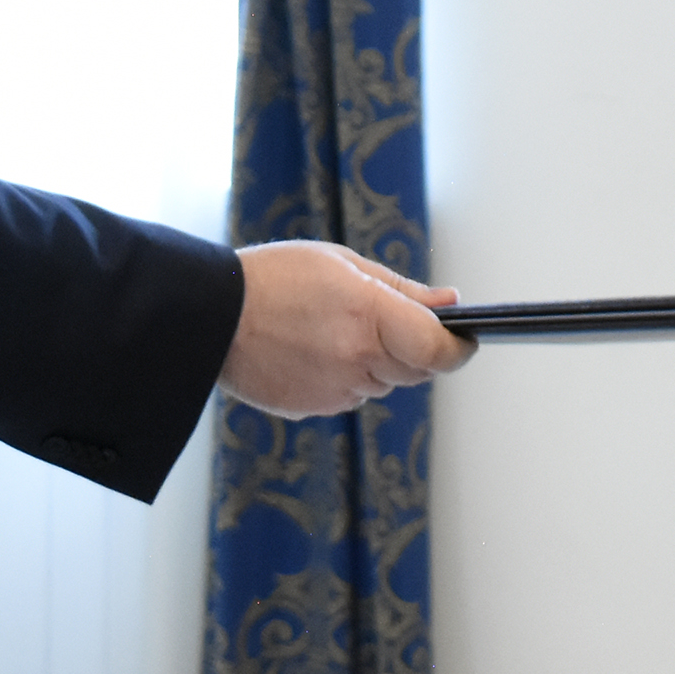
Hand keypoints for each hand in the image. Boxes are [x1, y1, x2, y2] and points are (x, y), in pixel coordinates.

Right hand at [221, 241, 472, 417]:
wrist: (210, 317)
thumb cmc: (273, 277)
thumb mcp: (342, 264)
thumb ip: (401, 289)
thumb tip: (448, 302)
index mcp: (369, 316)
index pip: (438, 350)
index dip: (458, 348)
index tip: (464, 339)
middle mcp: (356, 360)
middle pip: (415, 371)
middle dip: (411, 350)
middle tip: (380, 320)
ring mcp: (334, 390)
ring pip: (380, 385)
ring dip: (374, 363)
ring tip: (330, 329)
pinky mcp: (312, 409)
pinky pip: (347, 396)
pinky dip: (342, 378)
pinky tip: (310, 350)